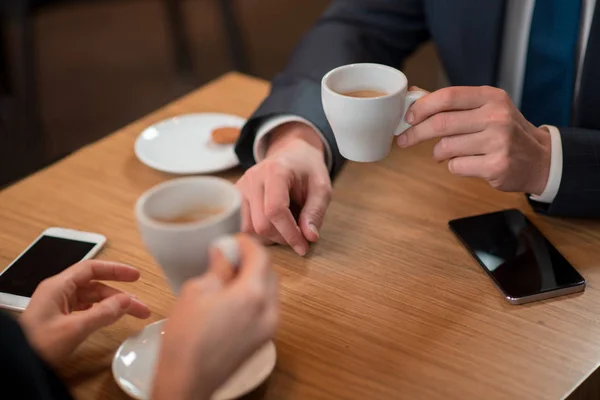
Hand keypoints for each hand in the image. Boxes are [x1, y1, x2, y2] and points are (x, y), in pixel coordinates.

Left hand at [20, 260, 150, 366]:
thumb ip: (103, 313)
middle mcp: (58, 292)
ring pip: (92, 299)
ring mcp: (57, 306)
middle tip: (140, 306)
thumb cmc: (37, 344)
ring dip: (112, 305)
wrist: (17, 365)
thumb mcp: (74, 328)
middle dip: (120, 294)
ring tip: (132, 313)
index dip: (116, 270)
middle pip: (95, 286)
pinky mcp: (58, 320)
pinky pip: (85, 309)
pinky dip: (101, 312)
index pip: (92, 269)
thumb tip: (127, 301)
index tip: (135, 276)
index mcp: (58, 286)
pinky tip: (111, 318)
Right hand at [152, 235, 277, 399]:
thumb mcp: (197, 291)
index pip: (261, 256)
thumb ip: (217, 268)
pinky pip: (267, 307)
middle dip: (253, 259)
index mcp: (253, 294)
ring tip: (231, 274)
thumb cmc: (187, 339)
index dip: (247, 244)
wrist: (188, 380)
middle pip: (270, 272)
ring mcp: (269, 327)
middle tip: (231, 254)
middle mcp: (269, 310)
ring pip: (271, 290)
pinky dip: (256, 295)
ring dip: (256, 277)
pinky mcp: (264, 339)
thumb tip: (223, 253)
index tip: (234, 240)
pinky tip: (235, 295)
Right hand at [237, 122, 331, 255]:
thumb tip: (309, 238)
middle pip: (261, 224)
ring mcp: (240, 187)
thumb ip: (316, 212)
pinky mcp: (235, 197)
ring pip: (248, 228)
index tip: (303, 246)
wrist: (292, 154)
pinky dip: (259, 233)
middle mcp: (253, 178)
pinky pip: (242, 225)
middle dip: (282, 238)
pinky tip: (273, 226)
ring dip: (269, 237)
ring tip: (285, 227)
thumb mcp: (321, 188)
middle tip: (298, 236)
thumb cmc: (307, 171)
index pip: (275, 210)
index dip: (289, 233)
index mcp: (275, 171)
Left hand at [398, 86, 551, 194]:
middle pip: (441, 124)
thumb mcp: (485, 108)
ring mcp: (498, 142)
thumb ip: (451, 104)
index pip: (448, 97)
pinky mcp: (496, 166)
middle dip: (415, 133)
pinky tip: (468, 163)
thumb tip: (414, 95)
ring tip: (445, 152)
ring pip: (446, 147)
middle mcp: (496, 117)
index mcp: (491, 97)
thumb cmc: (503, 131)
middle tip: (403, 140)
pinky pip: (456, 166)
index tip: (407, 118)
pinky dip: (453, 166)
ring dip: (438, 153)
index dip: (422, 107)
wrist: (538, 159)